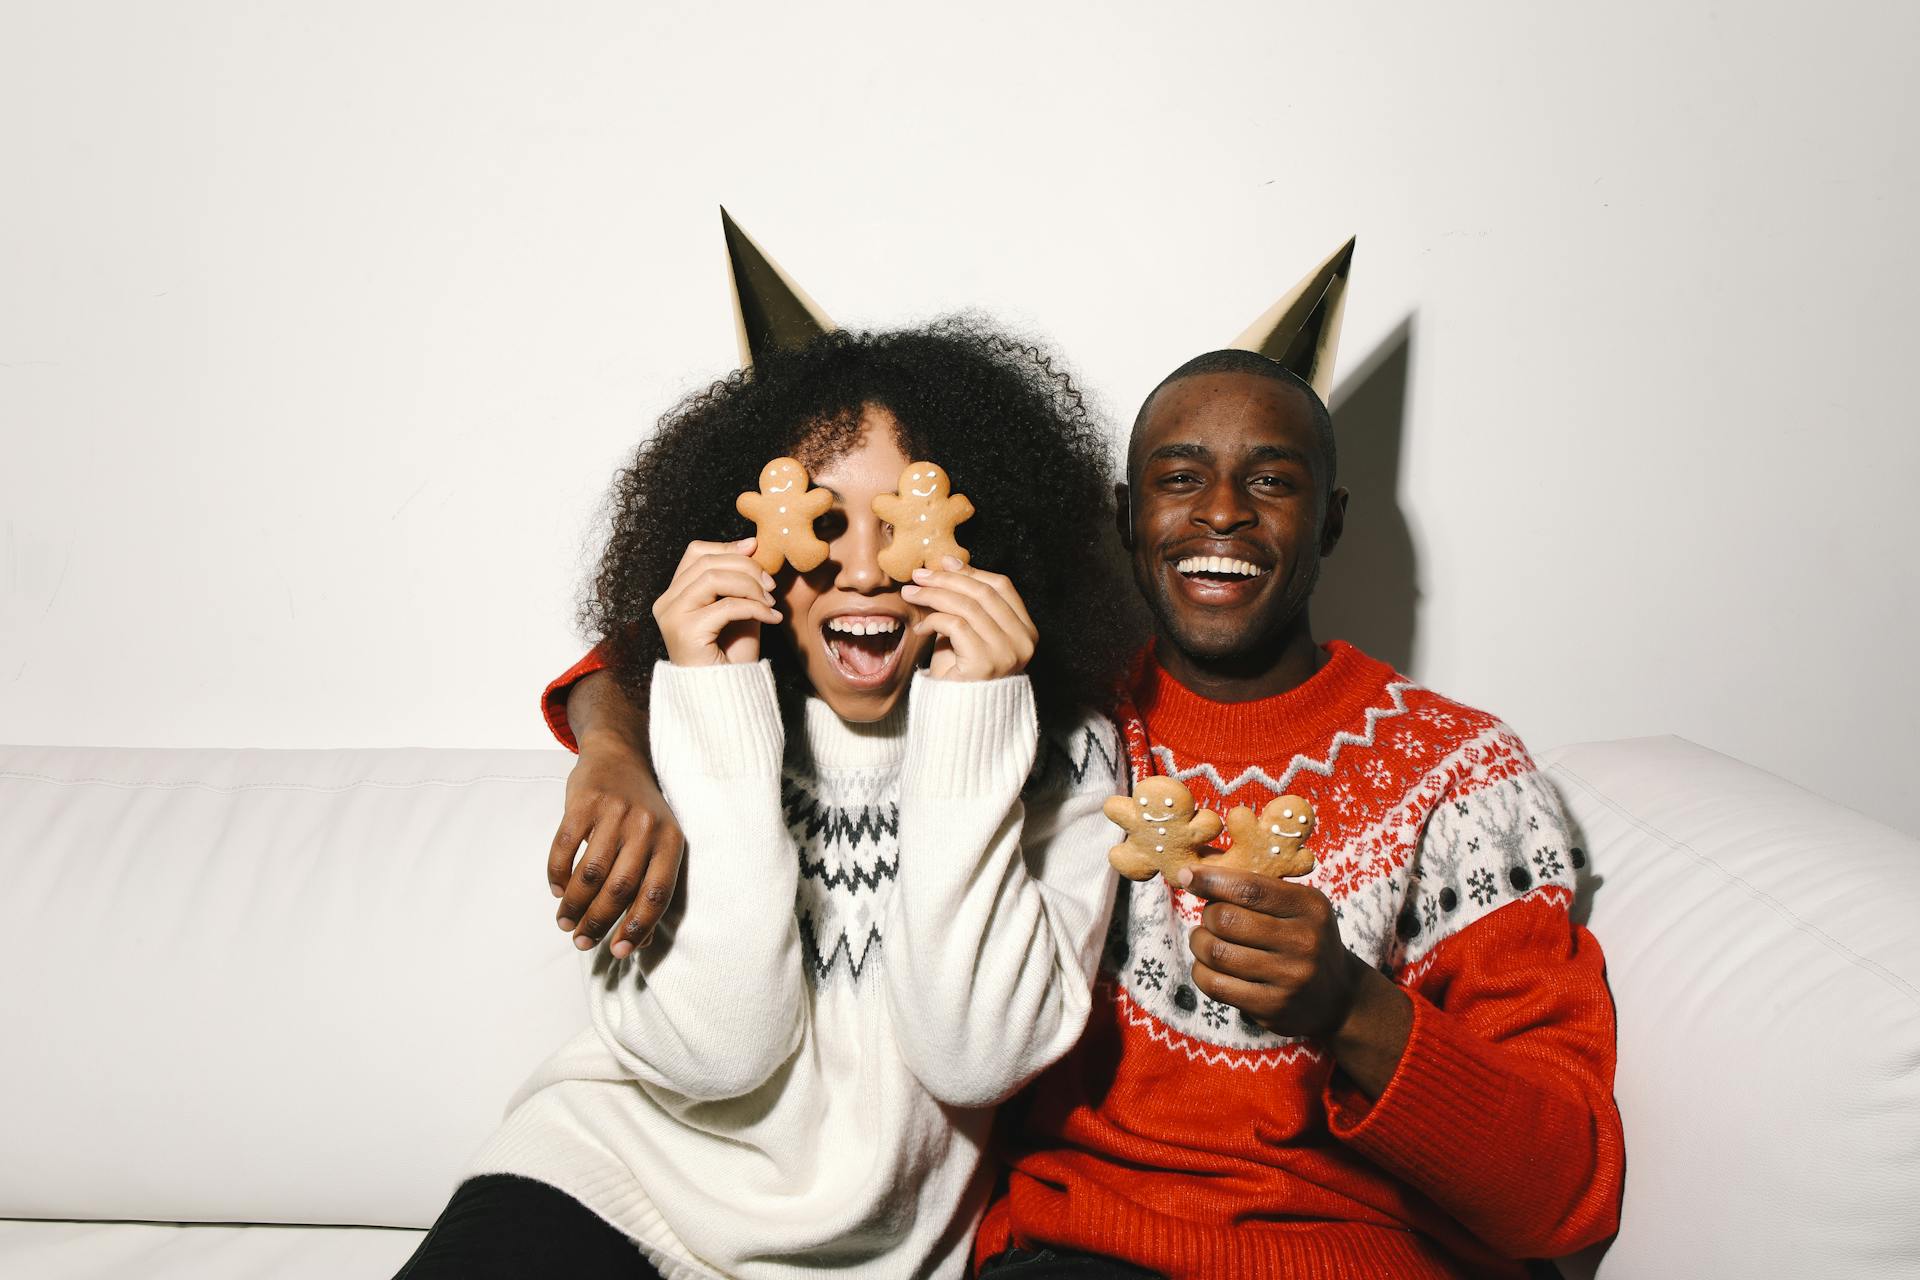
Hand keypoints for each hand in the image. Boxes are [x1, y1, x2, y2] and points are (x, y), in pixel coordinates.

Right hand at [548, 736, 685, 957]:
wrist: (619, 757)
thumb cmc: (640, 813)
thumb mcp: (658, 842)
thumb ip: (650, 886)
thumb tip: (638, 941)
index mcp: (671, 840)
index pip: (657, 893)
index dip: (637, 926)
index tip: (618, 952)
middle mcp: (646, 826)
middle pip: (620, 887)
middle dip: (599, 922)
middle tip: (582, 941)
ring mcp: (614, 812)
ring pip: (590, 872)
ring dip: (574, 904)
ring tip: (565, 921)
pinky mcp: (583, 801)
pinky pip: (564, 847)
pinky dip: (557, 874)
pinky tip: (556, 889)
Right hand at [650, 538, 781, 666]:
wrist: (726, 696)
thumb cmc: (731, 655)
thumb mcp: (739, 608)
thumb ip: (741, 579)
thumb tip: (752, 543)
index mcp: (675, 594)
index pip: (696, 553)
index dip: (728, 547)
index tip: (757, 550)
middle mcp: (666, 603)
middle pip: (708, 562)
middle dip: (746, 568)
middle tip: (771, 586)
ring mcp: (672, 616)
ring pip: (714, 578)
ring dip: (750, 587)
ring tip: (770, 603)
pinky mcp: (685, 632)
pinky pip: (726, 606)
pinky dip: (755, 609)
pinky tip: (772, 619)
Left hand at [900, 557, 1036, 680]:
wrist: (956, 716)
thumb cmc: (960, 673)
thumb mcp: (967, 631)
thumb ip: (966, 603)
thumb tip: (948, 563)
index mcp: (1025, 630)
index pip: (1002, 586)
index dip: (972, 571)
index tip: (943, 562)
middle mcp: (1023, 641)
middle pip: (984, 592)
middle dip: (947, 579)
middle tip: (918, 576)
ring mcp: (1007, 652)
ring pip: (967, 606)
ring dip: (933, 595)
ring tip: (910, 594)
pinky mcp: (985, 663)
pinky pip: (956, 626)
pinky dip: (933, 620)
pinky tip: (920, 627)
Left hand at [1179, 864, 1412, 1096]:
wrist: (1339, 997)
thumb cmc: (1304, 939)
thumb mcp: (1296, 906)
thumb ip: (1253, 885)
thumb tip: (1195, 867)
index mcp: (1309, 906)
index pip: (1249, 888)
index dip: (1210, 880)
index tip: (1186, 876)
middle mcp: (1303, 941)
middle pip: (1226, 920)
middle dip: (1206, 916)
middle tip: (1210, 920)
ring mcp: (1290, 977)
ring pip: (1217, 953)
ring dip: (1199, 943)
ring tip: (1204, 941)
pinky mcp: (1273, 1007)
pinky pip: (1217, 985)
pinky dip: (1201, 972)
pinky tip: (1208, 966)